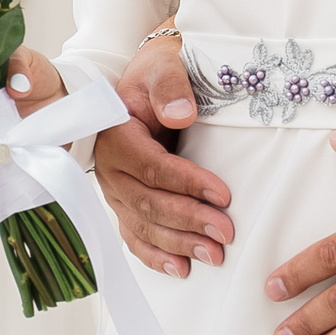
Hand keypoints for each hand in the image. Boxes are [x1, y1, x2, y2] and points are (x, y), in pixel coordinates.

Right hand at [97, 33, 235, 277]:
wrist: (144, 81)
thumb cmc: (157, 72)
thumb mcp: (164, 66)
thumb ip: (171, 86)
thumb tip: (181, 115)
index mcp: (115, 134)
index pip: (152, 167)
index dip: (187, 184)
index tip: (224, 196)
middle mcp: (108, 167)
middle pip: (148, 202)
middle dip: (188, 221)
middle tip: (226, 232)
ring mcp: (113, 189)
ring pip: (142, 225)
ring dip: (178, 243)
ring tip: (214, 254)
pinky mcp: (123, 202)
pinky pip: (134, 235)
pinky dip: (155, 255)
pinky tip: (181, 269)